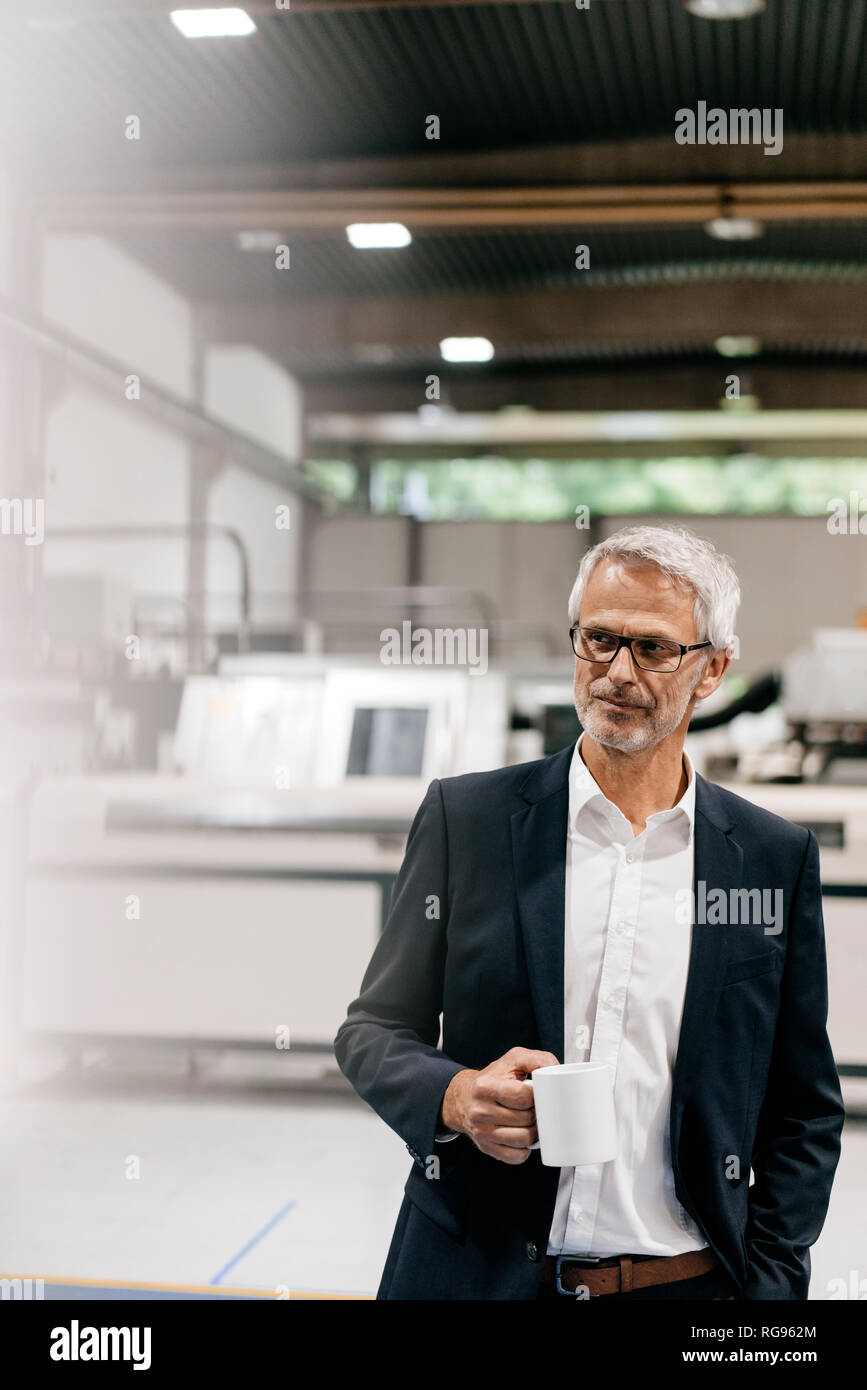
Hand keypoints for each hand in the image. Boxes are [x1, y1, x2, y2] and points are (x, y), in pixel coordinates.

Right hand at [440, 1047, 558, 1164]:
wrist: (464, 1097)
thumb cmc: (493, 1078)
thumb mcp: (513, 1059)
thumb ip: (537, 1059)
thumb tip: (557, 1070)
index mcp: (484, 1087)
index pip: (524, 1097)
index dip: (537, 1096)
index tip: (537, 1093)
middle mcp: (480, 1111)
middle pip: (526, 1119)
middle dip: (536, 1113)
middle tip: (535, 1106)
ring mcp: (482, 1132)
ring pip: (523, 1140)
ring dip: (534, 1132)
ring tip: (531, 1120)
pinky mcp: (486, 1148)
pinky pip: (517, 1156)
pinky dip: (525, 1148)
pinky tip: (522, 1134)